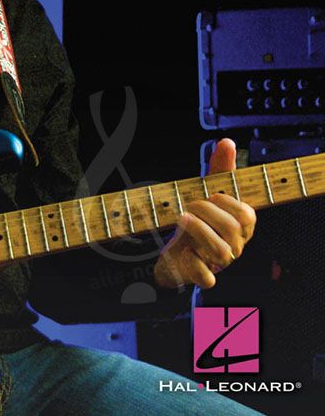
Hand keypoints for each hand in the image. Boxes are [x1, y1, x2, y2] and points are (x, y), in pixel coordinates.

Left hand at [154, 138, 256, 289]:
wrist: (174, 250)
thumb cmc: (198, 219)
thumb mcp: (207, 192)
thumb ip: (219, 170)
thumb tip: (228, 142)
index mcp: (240, 226)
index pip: (247, 214)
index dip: (226, 202)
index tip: (209, 195)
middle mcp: (234, 245)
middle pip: (232, 229)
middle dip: (207, 211)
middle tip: (189, 204)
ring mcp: (219, 263)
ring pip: (222, 252)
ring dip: (199, 231)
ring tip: (182, 217)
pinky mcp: (202, 276)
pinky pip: (207, 277)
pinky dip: (195, 264)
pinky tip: (185, 250)